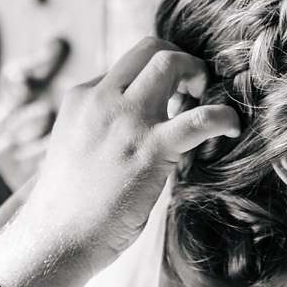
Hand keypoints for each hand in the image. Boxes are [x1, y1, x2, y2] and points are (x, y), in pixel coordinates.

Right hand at [0, 39, 238, 286]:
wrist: (56, 237)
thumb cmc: (67, 206)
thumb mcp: (76, 147)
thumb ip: (102, 127)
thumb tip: (138, 128)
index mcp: (82, 98)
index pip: (127, 67)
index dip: (153, 80)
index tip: (169, 101)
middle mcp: (102, 99)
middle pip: (150, 48)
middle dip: (179, 59)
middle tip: (192, 89)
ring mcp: (126, 120)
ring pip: (170, 62)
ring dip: (197, 73)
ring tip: (206, 99)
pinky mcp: (151, 149)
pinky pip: (200, 118)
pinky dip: (223, 116)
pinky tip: (230, 127)